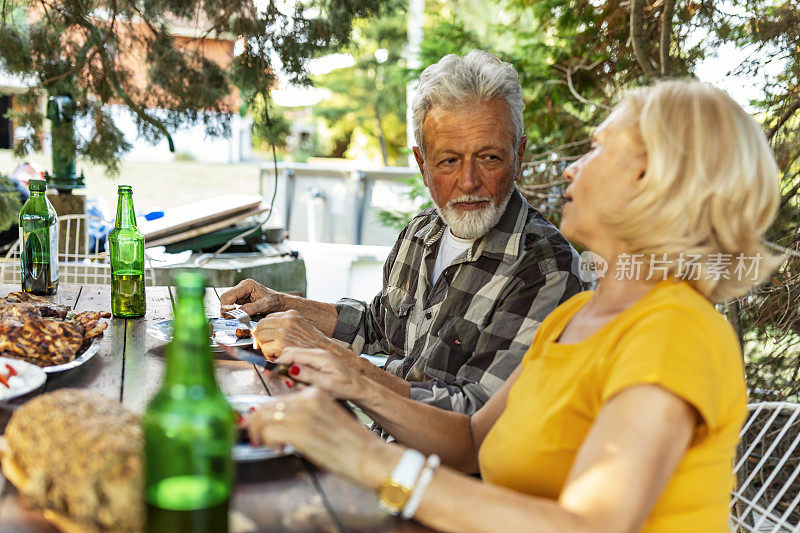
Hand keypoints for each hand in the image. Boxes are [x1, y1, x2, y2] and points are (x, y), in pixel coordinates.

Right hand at [219, 279, 283, 316]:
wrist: (281, 303)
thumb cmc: (276, 301)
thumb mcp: (264, 305)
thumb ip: (250, 309)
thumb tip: (237, 314)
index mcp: (247, 285)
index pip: (228, 295)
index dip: (226, 307)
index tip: (227, 317)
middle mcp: (242, 287)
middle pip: (226, 298)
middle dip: (226, 309)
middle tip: (229, 320)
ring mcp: (242, 293)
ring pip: (228, 303)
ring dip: (229, 312)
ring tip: (234, 319)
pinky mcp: (242, 300)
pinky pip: (233, 306)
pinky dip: (233, 313)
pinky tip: (238, 317)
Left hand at [246, 388, 391, 484]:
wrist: (369, 455)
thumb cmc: (353, 443)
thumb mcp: (330, 417)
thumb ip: (309, 414)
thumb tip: (287, 424)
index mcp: (315, 394)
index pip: (279, 399)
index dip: (264, 414)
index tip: (260, 425)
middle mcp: (307, 399)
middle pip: (267, 406)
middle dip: (255, 423)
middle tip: (255, 437)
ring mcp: (303, 414)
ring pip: (263, 417)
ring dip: (257, 433)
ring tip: (263, 444)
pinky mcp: (300, 431)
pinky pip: (268, 432)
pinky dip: (265, 442)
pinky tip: (276, 449)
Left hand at [253, 310, 334, 359]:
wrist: (325, 351)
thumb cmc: (313, 342)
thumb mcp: (300, 325)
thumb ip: (283, 325)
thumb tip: (264, 331)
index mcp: (291, 314)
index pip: (267, 317)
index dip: (263, 328)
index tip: (262, 335)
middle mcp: (287, 320)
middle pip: (261, 326)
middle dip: (260, 337)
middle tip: (264, 345)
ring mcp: (284, 331)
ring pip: (260, 337)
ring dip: (264, 346)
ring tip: (274, 351)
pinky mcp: (282, 344)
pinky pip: (265, 349)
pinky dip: (269, 355)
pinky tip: (278, 356)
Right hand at [275, 347, 367, 401]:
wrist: (359, 387)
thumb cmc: (347, 387)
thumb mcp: (327, 385)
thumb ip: (308, 376)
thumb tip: (291, 369)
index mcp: (320, 357)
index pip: (292, 353)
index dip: (279, 361)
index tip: (270, 370)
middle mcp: (318, 353)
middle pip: (292, 353)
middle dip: (285, 368)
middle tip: (288, 383)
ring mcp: (318, 356)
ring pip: (296, 359)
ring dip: (293, 373)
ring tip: (303, 386)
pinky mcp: (319, 361)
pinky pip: (302, 363)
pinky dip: (299, 373)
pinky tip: (306, 384)